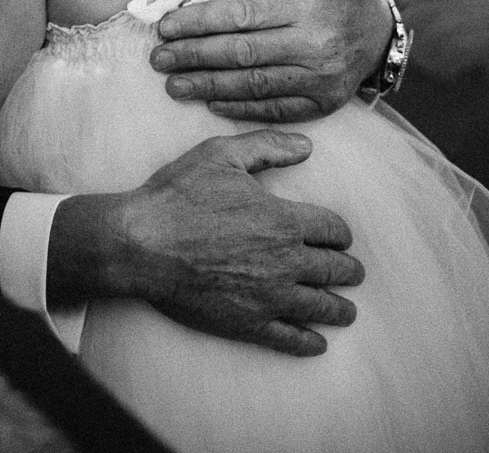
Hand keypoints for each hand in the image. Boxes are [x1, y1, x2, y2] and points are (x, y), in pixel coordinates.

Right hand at [64, 130, 363, 354]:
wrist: (139, 244)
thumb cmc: (177, 197)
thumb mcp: (219, 155)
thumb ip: (267, 146)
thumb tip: (306, 145)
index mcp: (284, 220)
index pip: (335, 230)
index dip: (339, 233)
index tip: (337, 238)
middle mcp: (287, 261)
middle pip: (338, 270)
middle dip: (347, 270)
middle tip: (348, 272)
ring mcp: (270, 296)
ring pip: (324, 307)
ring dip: (339, 308)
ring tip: (343, 310)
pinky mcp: (250, 323)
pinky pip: (292, 338)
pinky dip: (310, 342)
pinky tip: (317, 342)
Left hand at [151, 0, 390, 120]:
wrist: (378, 31)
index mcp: (309, 3)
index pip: (243, 14)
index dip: (199, 21)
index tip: (166, 26)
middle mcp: (315, 43)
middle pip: (241, 53)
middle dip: (193, 56)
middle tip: (157, 58)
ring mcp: (319, 78)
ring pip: (253, 85)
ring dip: (207, 86)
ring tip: (172, 84)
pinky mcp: (322, 104)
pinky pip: (274, 109)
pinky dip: (239, 109)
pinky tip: (209, 102)